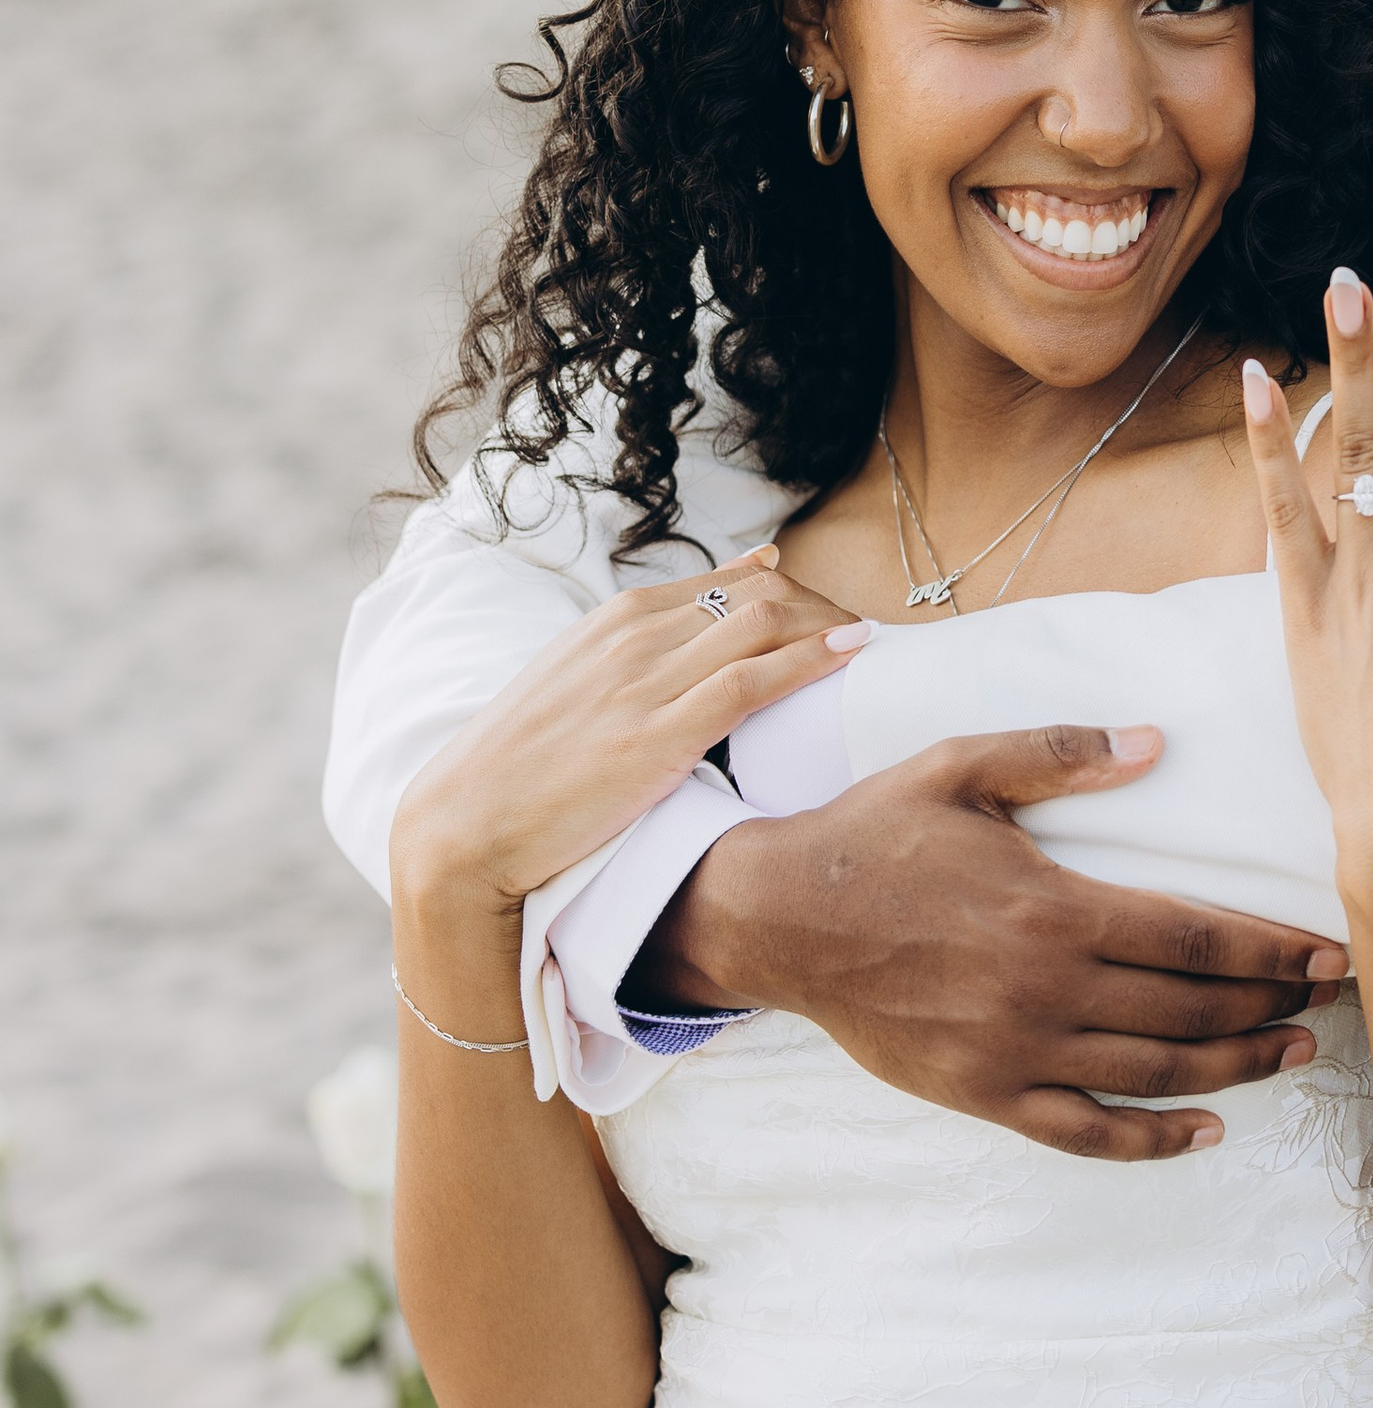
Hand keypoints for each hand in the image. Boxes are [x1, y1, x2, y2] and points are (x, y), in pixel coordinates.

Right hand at [391, 547, 857, 926]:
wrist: (463, 826)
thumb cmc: (522, 767)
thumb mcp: (576, 684)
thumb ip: (638, 654)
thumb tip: (693, 637)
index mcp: (616, 619)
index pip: (730, 581)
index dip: (794, 594)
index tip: (833, 616)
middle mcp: (635, 636)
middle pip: (759, 594)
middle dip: (823, 607)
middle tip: (864, 636)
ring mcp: (646, 682)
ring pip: (762, 624)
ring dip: (829, 626)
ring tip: (874, 643)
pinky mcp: (658, 736)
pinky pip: (750, 680)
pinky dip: (810, 659)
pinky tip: (851, 653)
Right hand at [641, 724, 1351, 1162]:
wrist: (781, 918)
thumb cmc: (875, 834)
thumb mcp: (962, 767)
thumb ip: (1062, 752)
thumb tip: (1156, 742)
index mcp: (1054, 907)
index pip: (1196, 938)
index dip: (1274, 950)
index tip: (1333, 954)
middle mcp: (1046, 988)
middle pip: (1191, 1011)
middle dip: (1273, 1006)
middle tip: (1333, 1001)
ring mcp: (1015, 1050)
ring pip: (1154, 1073)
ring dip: (1236, 1067)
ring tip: (1294, 1054)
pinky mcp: (983, 1093)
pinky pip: (1083, 1130)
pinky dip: (1151, 1138)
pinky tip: (1206, 1131)